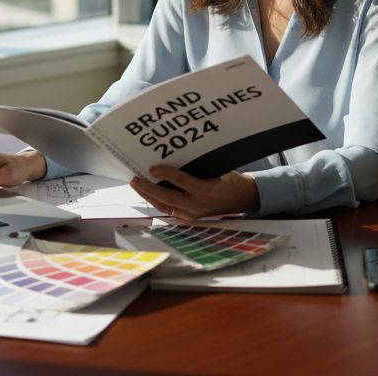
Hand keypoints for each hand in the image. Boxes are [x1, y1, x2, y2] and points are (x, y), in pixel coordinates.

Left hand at [129, 166, 259, 220]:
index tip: (153, 168)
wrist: (242, 198)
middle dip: (149, 189)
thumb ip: (195, 168)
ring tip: (137, 186)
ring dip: (149, 196)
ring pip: (165, 207)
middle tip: (135, 179)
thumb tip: (172, 158)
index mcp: (207, 190)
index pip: (182, 182)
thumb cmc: (229, 180)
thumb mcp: (216, 170)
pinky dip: (157, 202)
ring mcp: (193, 214)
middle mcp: (198, 205)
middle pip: (168, 198)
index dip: (166, 174)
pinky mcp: (190, 218)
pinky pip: (169, 211)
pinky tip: (148, 195)